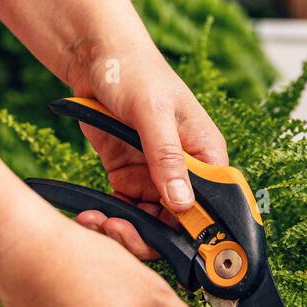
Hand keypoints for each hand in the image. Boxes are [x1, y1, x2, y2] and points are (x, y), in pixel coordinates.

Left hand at [66, 44, 227, 260]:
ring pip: (150, 223)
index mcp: (207, 154)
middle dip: (152, 237)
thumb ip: (167, 158)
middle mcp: (187, 171)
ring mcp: (157, 176)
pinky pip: (126, 211)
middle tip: (121, 234)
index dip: (200, 233)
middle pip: (181, 224)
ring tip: (98, 224)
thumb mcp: (153, 113)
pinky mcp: (129, 177)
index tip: (174, 248)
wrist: (96, 58)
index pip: (215, 206)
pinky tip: (91, 216)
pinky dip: (110, 219)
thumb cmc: (135, 72)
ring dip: (125, 231)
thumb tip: (183, 203)